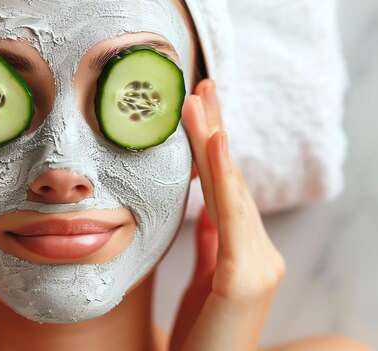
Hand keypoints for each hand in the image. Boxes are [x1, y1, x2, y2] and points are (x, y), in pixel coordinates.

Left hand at [170, 80, 285, 350]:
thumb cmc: (200, 338)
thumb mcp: (202, 283)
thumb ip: (211, 245)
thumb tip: (206, 208)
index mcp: (246, 253)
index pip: (228, 189)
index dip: (214, 148)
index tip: (200, 109)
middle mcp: (260, 253)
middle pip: (233, 181)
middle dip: (216, 131)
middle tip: (202, 86)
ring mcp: (258, 265)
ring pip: (232, 190)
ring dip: (214, 140)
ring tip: (200, 100)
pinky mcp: (245, 278)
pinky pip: (230, 216)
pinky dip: (221, 176)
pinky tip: (212, 141)